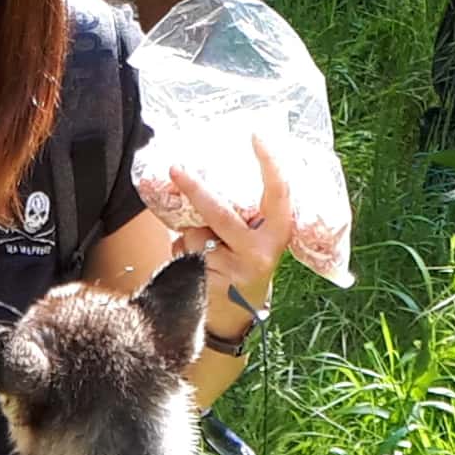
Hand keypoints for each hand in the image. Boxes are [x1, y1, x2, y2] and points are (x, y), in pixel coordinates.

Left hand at [166, 126, 295, 296]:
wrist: (234, 319)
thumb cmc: (242, 266)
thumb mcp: (252, 240)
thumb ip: (238, 214)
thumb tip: (200, 176)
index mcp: (278, 233)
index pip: (279, 193)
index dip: (270, 164)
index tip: (258, 135)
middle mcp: (261, 252)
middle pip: (220, 213)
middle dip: (195, 189)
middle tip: (175, 168)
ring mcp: (236, 270)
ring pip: (195, 236)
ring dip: (188, 238)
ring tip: (204, 253)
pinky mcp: (211, 285)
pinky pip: (183, 256)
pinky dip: (179, 256)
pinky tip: (194, 271)